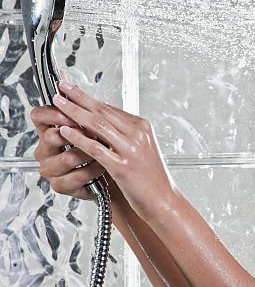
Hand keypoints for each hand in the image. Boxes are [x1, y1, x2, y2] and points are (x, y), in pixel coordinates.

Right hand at [31, 103, 103, 200]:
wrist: (112, 174)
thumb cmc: (102, 149)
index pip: (39, 116)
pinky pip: (76, 176)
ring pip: (67, 158)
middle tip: (95, 133)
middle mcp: (47, 149)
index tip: (71, 113)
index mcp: (50, 130)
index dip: (54, 113)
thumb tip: (83, 95)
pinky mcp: (60, 185)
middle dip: (77, 134)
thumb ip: (86, 113)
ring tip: (104, 152)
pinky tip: (102, 167)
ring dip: (90, 154)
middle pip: (50, 136)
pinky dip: (93, 170)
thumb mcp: (95, 127)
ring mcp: (51, 168)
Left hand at [51, 79, 179, 221]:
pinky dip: (78, 138)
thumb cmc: (151, 178)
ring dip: (74, 112)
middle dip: (79, 97)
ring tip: (58, 103)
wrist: (164, 200)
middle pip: (102, 111)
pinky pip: (96, 148)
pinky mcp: (123, 166)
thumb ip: (123, 135)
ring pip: (98, 125)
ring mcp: (131, 149)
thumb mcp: (140, 149)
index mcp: (143, 127)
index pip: (111, 108)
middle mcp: (138, 134)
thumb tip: (100, 123)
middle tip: (62, 86)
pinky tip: (65, 132)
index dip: (89, 98)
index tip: (73, 89)